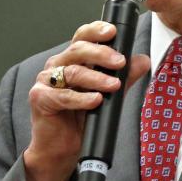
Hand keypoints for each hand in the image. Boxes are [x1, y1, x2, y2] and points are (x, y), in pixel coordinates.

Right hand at [24, 21, 149, 180]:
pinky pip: (63, 96)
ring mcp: (45, 82)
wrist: (62, 149)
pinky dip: (81, 98)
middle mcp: (56, 67)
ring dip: (96, 78)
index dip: (96, 31)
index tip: (113, 32)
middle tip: (120, 62)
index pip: (82, 37)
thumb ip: (123, 77)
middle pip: (77, 50)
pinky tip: (95, 101)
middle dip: (101, 54)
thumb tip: (142, 60)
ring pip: (72, 72)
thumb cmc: (80, 121)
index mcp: (71, 60)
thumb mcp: (107, 95)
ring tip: (114, 85)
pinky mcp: (40, 99)